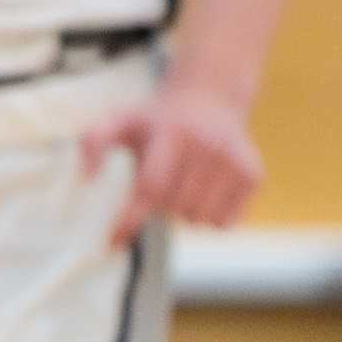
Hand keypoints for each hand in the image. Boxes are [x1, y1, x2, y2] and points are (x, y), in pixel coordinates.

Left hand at [80, 81, 263, 248]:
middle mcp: (207, 145)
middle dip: (160, 203)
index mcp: (172, 132)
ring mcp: (234, 160)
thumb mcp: (120, 119)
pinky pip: (225, 223)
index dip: (130, 217)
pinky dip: (210, 216)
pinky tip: (206, 188)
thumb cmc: (156, 119)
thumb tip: (87, 180)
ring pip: (199, 219)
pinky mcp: (253, 175)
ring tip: (184, 180)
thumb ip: (93, 142)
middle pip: (173, 206)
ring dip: (184, 211)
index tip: (111, 243)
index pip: (151, 186)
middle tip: (162, 178)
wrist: (210, 98)